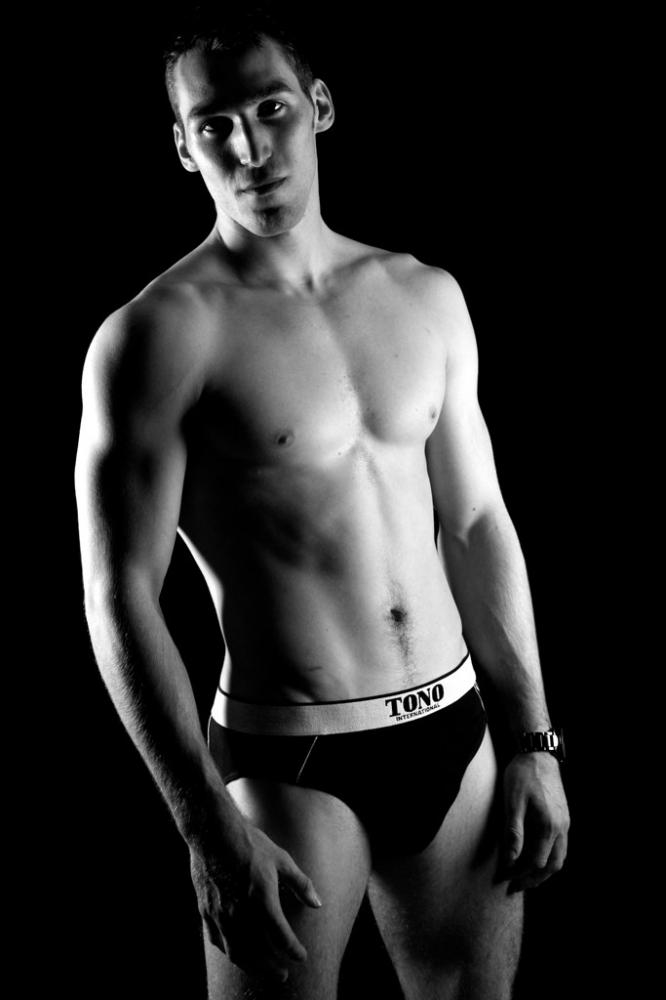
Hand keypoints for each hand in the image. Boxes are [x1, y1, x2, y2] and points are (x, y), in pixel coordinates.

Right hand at [189, 816, 322, 982]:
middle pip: (258, 953)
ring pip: (236, 952)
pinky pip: (217, 941)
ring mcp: (220, 915)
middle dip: (271, 968)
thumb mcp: (281, 859)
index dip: (293, 950)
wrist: (213, 833)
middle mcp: (240, 913)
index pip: (282, 936)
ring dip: (250, 965)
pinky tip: (235, 951)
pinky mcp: (206, 911)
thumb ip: (300, 884)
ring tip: (261, 969)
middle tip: (282, 975)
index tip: (302, 956)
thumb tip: (317, 903)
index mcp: (262, 900)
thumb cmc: (250, 844)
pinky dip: (229, 951)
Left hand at [500, 752, 569, 891]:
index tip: (505, 877)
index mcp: (549, 827)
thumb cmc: (523, 775)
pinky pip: (561, 845)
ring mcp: (565, 823)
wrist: (539, 754)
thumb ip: (513, 832)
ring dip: (544, 870)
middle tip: (516, 886)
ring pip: (560, 857)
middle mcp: (561, 828)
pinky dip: (550, 856)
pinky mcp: (564, 817)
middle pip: (553, 865)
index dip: (520, 873)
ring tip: (526, 876)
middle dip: (535, 878)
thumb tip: (510, 860)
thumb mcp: (513, 803)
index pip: (536, 862)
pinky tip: (536, 854)